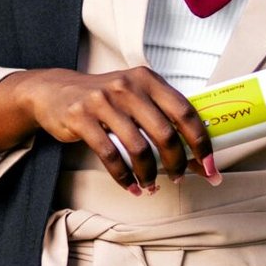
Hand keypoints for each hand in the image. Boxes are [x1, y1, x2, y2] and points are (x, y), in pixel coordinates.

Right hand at [0, 66, 219, 194]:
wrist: (55, 91)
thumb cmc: (104, 98)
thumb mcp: (135, 94)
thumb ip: (163, 115)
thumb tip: (198, 151)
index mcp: (148, 79)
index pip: (185, 111)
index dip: (201, 142)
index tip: (209, 165)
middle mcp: (128, 87)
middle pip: (165, 133)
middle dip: (177, 163)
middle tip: (180, 178)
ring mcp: (103, 101)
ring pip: (138, 148)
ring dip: (149, 174)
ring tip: (152, 186)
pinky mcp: (82, 118)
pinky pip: (110, 156)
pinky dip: (124, 177)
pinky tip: (131, 186)